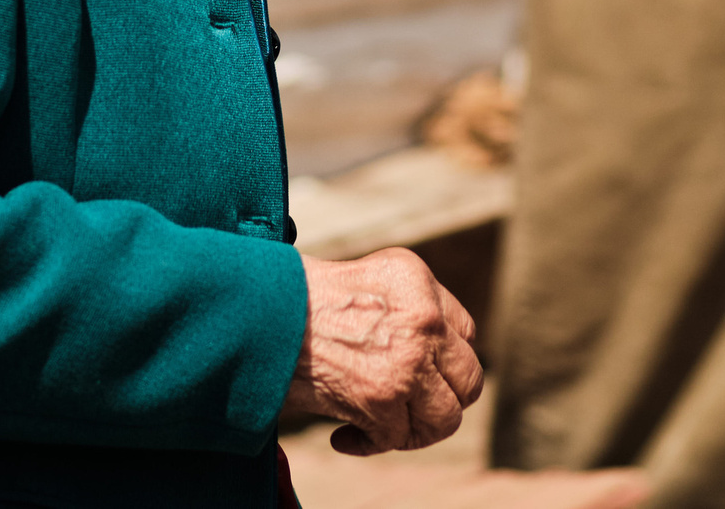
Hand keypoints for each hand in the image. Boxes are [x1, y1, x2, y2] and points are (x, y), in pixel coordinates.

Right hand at [280, 248, 482, 455]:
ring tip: (384, 425)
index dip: (440, 357)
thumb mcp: (369, 279)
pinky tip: (344, 434)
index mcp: (417, 279)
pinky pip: (399, 439)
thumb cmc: (298, 301)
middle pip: (469, 378)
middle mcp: (422, 317)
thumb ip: (410, 307)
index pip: (463, 331)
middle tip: (407, 404)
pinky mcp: (382, 398)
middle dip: (440, 397)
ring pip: (446, 417)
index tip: (416, 370)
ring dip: (415, 429)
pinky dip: (371, 445)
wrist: (255, 316)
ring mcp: (407, 360)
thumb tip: (440, 355)